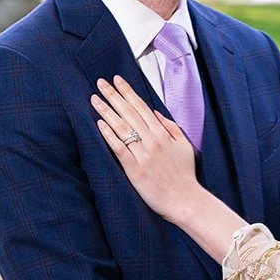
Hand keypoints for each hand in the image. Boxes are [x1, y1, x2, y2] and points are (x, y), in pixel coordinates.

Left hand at [92, 76, 197, 220]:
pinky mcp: (134, 169)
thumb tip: (155, 112)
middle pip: (129, 113)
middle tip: (100, 83)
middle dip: (113, 96)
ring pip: (122, 127)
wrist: (184, 199)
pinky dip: (109, 135)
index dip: (128, 92)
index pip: (141, 107)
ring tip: (94, 99)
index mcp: (163, 134)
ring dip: (107, 111)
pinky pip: (119, 148)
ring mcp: (143, 154)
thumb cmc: (184, 175)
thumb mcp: (184, 146)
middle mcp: (152, 140)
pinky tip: (99, 124)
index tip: (117, 80)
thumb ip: (171, 127)